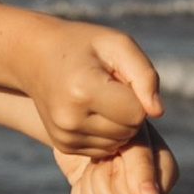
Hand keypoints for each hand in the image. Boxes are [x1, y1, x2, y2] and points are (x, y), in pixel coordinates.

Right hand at [25, 22, 162, 162]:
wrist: (35, 57)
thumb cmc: (83, 46)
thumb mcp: (118, 45)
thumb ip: (145, 75)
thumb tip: (157, 112)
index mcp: (83, 91)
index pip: (136, 113)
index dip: (137, 95)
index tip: (119, 77)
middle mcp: (71, 119)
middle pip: (128, 131)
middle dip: (129, 111)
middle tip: (110, 86)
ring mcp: (65, 136)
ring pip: (118, 143)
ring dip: (119, 123)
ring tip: (100, 97)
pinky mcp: (64, 146)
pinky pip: (105, 149)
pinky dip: (106, 133)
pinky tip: (92, 111)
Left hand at [62, 127, 176, 193]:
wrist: (85, 119)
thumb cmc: (113, 121)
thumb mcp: (128, 133)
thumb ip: (142, 164)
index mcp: (166, 174)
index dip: (123, 176)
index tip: (117, 151)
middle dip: (104, 179)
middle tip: (105, 155)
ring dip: (90, 182)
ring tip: (96, 161)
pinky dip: (79, 191)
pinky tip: (86, 174)